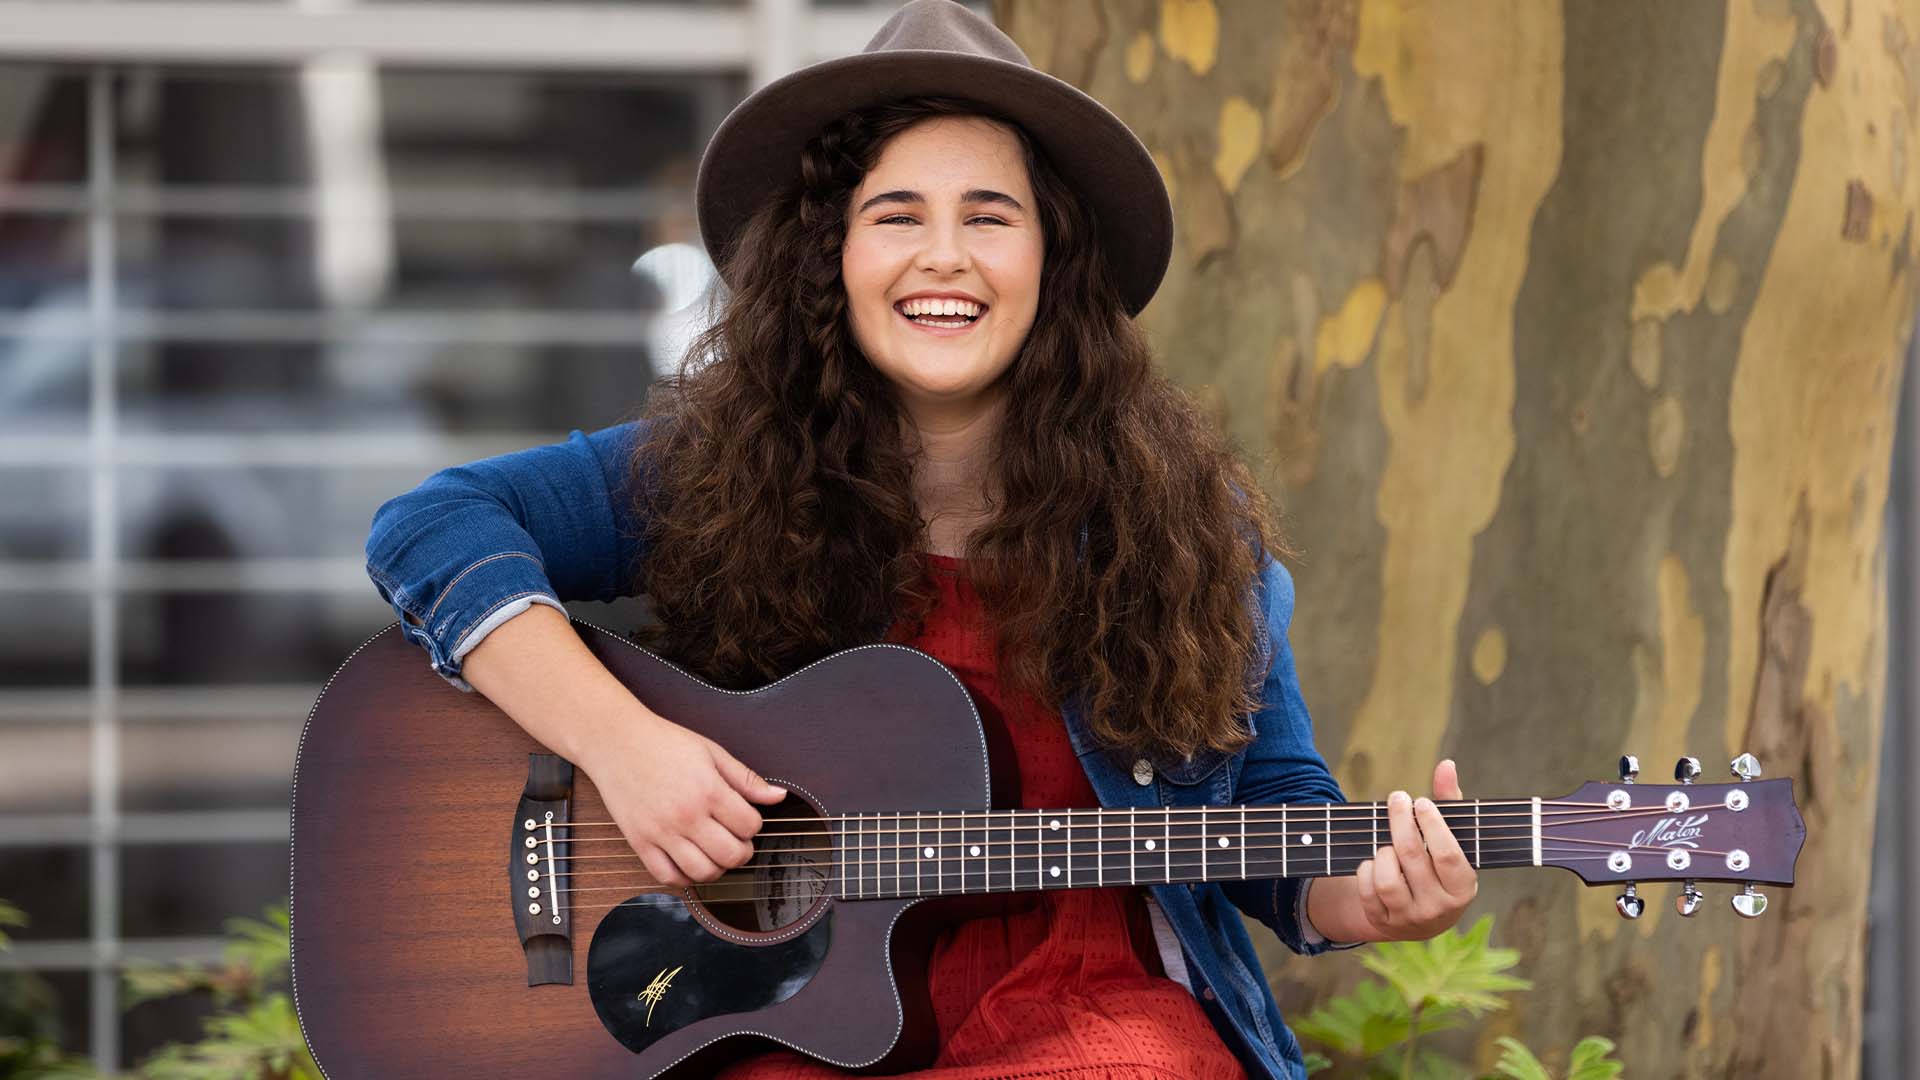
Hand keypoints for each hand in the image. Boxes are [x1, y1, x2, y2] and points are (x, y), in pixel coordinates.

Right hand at [577, 705, 787, 888]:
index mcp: (709, 790)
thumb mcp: (712, 752)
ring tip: (716, 853)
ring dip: (717, 868)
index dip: (754, 825)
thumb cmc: (664, 742)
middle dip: (743, 852)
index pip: (750, 826)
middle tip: (737, 841)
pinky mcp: (639, 842)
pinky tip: (690, 862)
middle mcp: (686, 815)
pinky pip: (667, 876)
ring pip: (703, 872)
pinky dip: (684, 878)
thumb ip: (746, 778)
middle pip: (731, 855)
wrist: (617, 740)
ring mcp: (661, 832)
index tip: (746, 818)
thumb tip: (779, 796)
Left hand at [1353, 759, 1477, 940]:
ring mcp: (1410, 918)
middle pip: (1413, 858)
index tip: (1420, 801)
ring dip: (1383, 852)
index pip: (1448, 855)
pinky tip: (1374, 861)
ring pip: (1388, 879)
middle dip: (1400, 822)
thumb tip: (1446, 765)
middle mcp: (1439, 908)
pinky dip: (1366, 870)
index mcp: (1463, 888)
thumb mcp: (1451, 840)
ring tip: (1388, 842)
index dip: (1432, 825)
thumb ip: (1449, 803)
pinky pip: (1367, 892)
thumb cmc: (1438, 866)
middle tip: (1397, 799)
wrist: (1420, 915)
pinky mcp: (1383, 922)